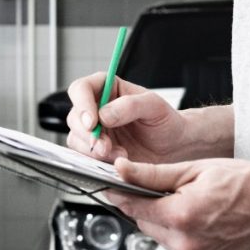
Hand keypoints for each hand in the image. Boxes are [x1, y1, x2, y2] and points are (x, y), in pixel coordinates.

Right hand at [65, 72, 189, 163]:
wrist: (174, 146)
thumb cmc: (166, 121)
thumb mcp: (154, 106)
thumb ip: (130, 106)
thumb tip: (103, 115)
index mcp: (107, 88)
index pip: (81, 89)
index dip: (81, 105)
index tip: (92, 122)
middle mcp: (96, 108)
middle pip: (74, 117)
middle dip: (87, 134)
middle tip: (105, 146)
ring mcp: (96, 131)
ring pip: (77, 139)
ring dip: (94, 150)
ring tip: (120, 155)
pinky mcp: (98, 151)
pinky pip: (86, 156)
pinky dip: (98, 161)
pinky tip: (118, 161)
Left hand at [103, 157, 249, 249]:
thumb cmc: (245, 182)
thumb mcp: (195, 169)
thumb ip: (153, 174)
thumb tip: (122, 172)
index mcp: (181, 216)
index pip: (133, 208)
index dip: (121, 194)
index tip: (114, 188)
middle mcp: (187, 244)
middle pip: (146, 225)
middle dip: (151, 208)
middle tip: (172, 191)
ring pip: (164, 239)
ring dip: (169, 224)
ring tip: (196, 206)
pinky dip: (186, 238)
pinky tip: (205, 222)